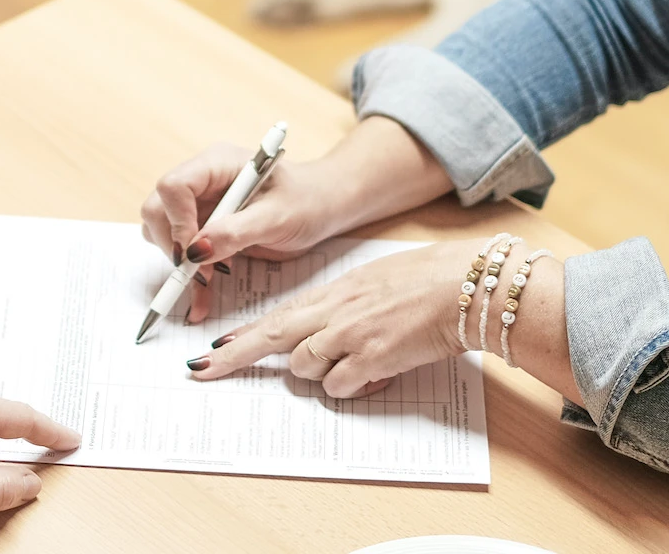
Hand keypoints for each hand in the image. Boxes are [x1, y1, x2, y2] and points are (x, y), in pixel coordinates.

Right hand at [141, 118, 457, 323]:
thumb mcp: (278, 217)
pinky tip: (203, 298)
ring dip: (179, 265)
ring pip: (162, 233)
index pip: (174, 186)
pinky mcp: (203, 228)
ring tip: (207, 285)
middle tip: (200, 275)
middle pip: (158, 209)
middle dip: (174, 246)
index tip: (196, 252)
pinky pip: (181, 253)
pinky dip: (189, 278)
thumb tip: (196, 251)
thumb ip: (237, 231)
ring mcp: (199, 204)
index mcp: (217, 163)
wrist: (321, 208)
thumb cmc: (307, 201)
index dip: (178, 221)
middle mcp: (201, 180)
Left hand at [182, 240, 483, 397]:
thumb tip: (323, 334)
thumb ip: (342, 306)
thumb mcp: (373, 283)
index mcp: (334, 290)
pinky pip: (339, 386)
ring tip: (360, 360)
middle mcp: (334, 311)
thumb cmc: (427, 281)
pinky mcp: (370, 358)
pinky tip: (378, 372)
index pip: (278, 314)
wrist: (464, 286)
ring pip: (306, 367)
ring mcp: (349, 335)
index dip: (243, 335)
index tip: (214, 349)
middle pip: (272, 337)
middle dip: (234, 356)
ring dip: (324, 373)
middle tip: (204, 371)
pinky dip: (353, 386)